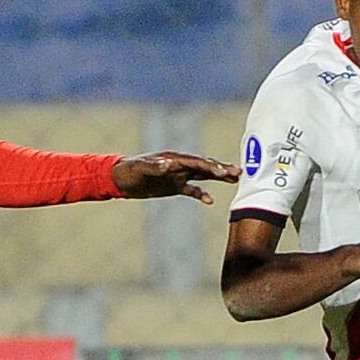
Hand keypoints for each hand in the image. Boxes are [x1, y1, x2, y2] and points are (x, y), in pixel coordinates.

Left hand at [112, 151, 240, 201]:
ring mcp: (178, 175)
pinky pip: (192, 189)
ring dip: (218, 177)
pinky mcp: (175, 185)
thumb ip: (155, 167)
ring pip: (203, 175)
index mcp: (174, 158)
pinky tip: (210, 200)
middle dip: (222, 169)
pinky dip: (201, 194)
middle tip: (239, 173)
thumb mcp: (141, 169)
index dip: (212, 167)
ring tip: (235, 179)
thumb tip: (169, 164)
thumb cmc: (129, 171)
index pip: (197, 162)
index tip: (225, 173)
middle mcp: (179, 165)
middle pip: (205, 166)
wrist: (120, 179)